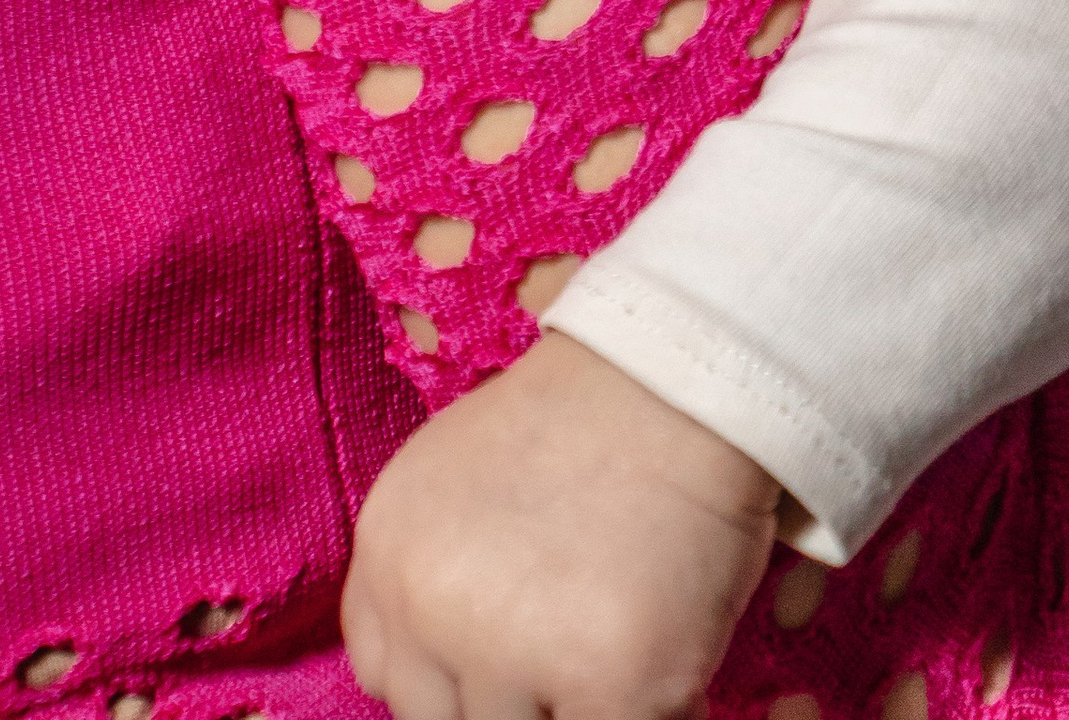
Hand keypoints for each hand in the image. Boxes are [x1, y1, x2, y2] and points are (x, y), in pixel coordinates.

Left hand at [343, 331, 779, 719]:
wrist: (680, 381)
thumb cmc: (583, 422)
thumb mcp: (454, 476)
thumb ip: (431, 576)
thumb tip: (451, 680)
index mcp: (390, 554)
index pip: (388, 682)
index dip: (453, 680)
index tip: (499, 662)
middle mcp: (431, 608)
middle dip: (512, 698)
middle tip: (565, 647)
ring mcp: (515, 651)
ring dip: (571, 707)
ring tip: (614, 648)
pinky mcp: (611, 685)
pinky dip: (643, 713)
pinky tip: (659, 662)